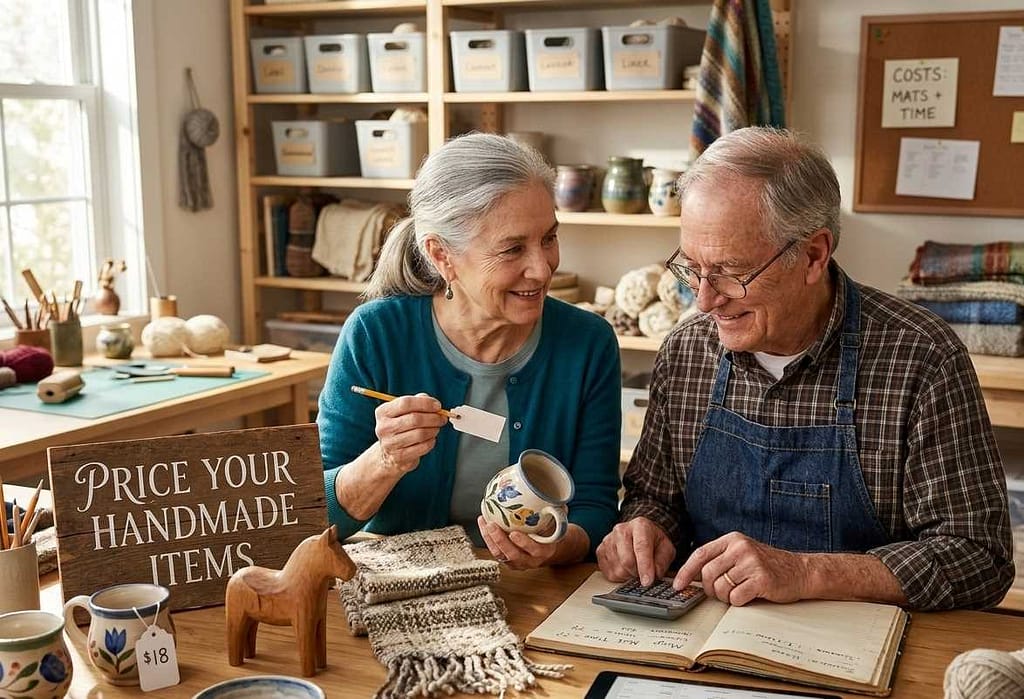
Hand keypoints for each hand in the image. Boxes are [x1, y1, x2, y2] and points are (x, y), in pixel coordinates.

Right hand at [373, 393, 446, 475]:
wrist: (389, 453)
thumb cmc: (400, 426)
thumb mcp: (403, 411)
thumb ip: (418, 401)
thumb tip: (433, 403)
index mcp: (383, 412)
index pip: (405, 403)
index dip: (425, 403)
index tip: (438, 406)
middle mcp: (384, 427)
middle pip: (415, 419)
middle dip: (433, 418)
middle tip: (442, 418)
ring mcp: (390, 444)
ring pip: (420, 434)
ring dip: (434, 430)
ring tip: (436, 428)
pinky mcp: (399, 457)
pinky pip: (423, 447)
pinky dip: (431, 441)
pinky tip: (431, 439)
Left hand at [477, 516, 560, 569]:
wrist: (547, 549)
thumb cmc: (551, 534)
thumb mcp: (558, 524)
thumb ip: (557, 513)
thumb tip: (551, 495)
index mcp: (544, 551)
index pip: (534, 550)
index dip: (524, 543)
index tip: (514, 533)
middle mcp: (529, 560)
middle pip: (513, 555)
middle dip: (500, 540)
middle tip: (492, 525)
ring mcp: (516, 562)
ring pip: (500, 554)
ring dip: (490, 538)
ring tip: (485, 522)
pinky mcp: (506, 559)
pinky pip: (495, 550)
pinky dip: (487, 537)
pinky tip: (483, 522)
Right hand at [595, 517, 675, 586]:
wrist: (640, 534)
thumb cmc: (653, 541)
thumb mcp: (666, 549)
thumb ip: (662, 562)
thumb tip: (654, 575)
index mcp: (640, 525)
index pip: (641, 547)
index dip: (645, 567)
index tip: (648, 581)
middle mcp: (621, 530)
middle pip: (627, 560)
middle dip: (637, 573)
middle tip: (644, 573)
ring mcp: (608, 540)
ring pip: (617, 569)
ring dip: (629, 575)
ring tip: (635, 568)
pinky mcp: (600, 551)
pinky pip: (608, 573)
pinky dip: (619, 577)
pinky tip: (625, 568)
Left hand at [673, 531, 806, 604]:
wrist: (800, 571)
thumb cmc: (767, 566)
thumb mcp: (742, 554)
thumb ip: (720, 560)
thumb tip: (692, 577)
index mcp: (732, 539)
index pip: (700, 554)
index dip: (686, 571)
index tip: (678, 585)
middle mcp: (740, 547)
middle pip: (708, 573)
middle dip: (710, 589)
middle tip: (720, 593)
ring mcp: (751, 562)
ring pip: (721, 587)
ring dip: (725, 597)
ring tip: (737, 593)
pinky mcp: (761, 579)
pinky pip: (736, 597)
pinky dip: (738, 602)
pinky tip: (749, 596)